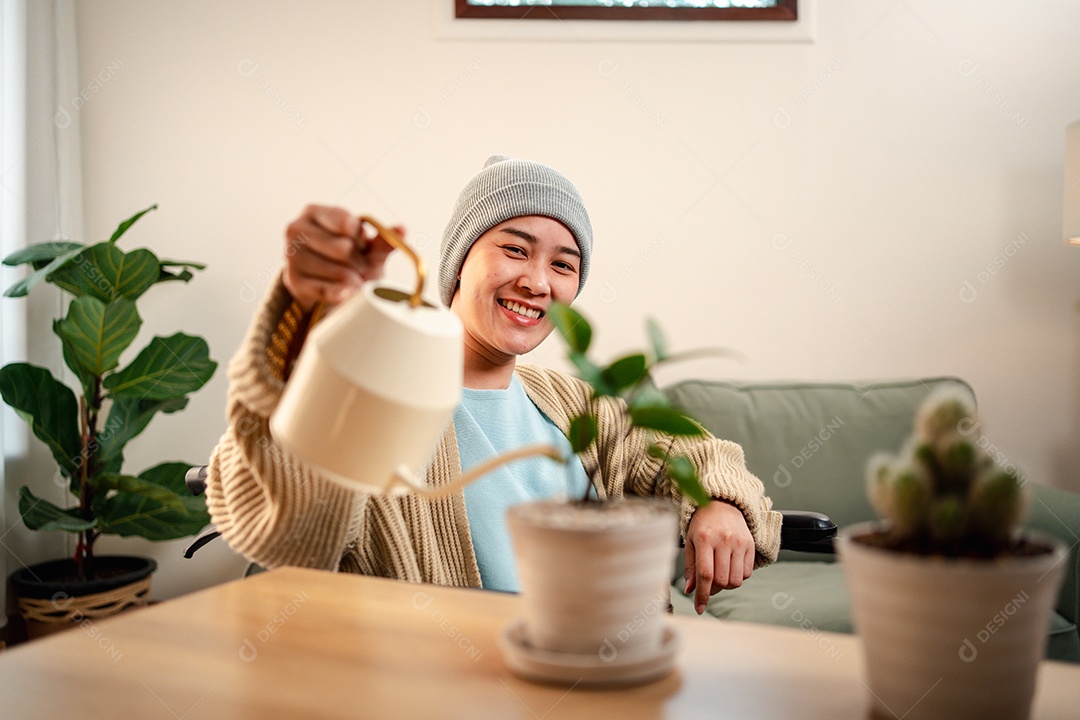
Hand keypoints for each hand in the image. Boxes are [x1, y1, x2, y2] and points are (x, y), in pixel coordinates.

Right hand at [282, 205, 400, 311]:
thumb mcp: (368, 247)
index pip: (348, 224)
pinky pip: (329, 291)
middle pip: (344, 249)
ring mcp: (292, 255)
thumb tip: (402, 229)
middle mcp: (297, 229)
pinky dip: (344, 294)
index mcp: (315, 212)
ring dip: (354, 280)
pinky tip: (346, 291)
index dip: (361, 239)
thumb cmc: (347, 259)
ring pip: (340, 272)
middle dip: (359, 262)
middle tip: (358, 266)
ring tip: (350, 278)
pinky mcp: (294, 280)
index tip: (361, 245)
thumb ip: (384, 238)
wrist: (325, 284)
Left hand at [683, 500, 754, 614]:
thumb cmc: (702, 524)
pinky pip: (747, 573)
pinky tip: (730, 567)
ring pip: (736, 581)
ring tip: (719, 575)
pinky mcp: (750, 545)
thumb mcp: (691, 541)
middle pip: (722, 580)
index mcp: (705, 539)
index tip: (699, 608)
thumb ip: (690, 567)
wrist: (723, 505)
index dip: (702, 595)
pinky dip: (738, 577)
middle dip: (713, 590)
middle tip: (708, 585)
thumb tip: (690, 590)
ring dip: (726, 585)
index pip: (705, 574)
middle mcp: (724, 540)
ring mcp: (739, 542)